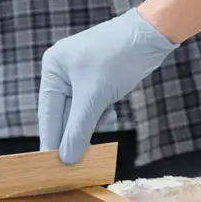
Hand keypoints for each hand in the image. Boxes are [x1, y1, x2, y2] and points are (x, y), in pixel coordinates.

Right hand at [38, 8, 177, 163]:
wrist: (152, 34)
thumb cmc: (120, 57)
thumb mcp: (96, 97)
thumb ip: (79, 129)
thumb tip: (67, 159)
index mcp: (52, 68)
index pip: (48, 114)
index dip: (50, 141)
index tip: (49, 167)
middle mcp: (62, 71)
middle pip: (63, 114)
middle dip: (73, 134)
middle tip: (74, 164)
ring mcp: (80, 75)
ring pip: (79, 112)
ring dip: (90, 124)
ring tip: (103, 127)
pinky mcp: (97, 80)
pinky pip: (92, 106)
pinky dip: (101, 114)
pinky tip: (111, 112)